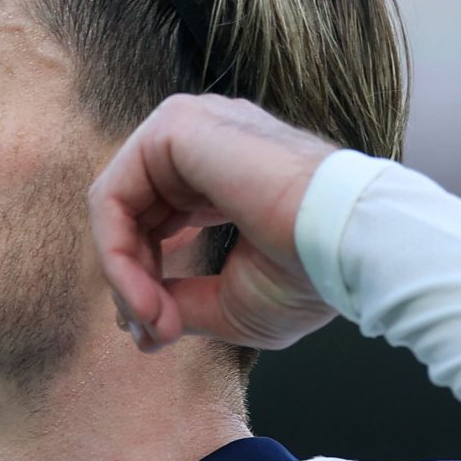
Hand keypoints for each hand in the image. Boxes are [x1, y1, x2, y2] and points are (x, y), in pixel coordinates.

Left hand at [87, 94, 344, 353]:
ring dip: (125, 277)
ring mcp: (188, 126)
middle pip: (130, 217)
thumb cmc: (309, 274)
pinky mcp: (173, 128)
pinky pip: (111, 198)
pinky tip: (148, 297)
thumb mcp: (229, 303)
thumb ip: (179, 302)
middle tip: (154, 334)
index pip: (155, 224)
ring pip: (115, 209)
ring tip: (155, 320)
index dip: (146, 284)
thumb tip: (137, 324)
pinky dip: (117, 256)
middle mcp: (202, 141)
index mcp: (223, 171)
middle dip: (132, 285)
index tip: (162, 334)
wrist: (349, 248)